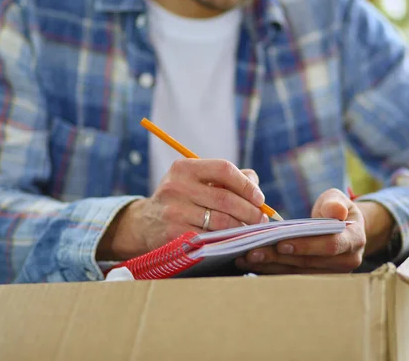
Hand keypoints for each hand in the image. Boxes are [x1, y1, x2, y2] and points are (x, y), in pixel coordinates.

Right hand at [97, 159, 266, 260]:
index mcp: (184, 168)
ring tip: (250, 230)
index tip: (259, 198)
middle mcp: (176, 187)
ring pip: (221, 222)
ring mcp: (173, 212)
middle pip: (225, 199)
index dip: (246, 185)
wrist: (146, 223)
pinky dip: (226, 241)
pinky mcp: (173, 235)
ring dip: (241, 228)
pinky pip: (210, 239)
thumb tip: (255, 186)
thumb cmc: (183, 199)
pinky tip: (232, 241)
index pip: (224, 169)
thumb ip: (228, 179)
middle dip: (250, 211)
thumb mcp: (197, 181)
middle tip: (262, 220)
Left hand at [235, 188, 391, 273]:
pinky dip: (270, 270)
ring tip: (245, 258)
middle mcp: (346, 262)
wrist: (343, 230)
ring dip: (269, 266)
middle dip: (278, 258)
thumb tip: (336, 211)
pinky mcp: (316, 281)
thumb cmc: (335, 210)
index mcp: (354, 240)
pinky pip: (291, 277)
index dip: (306, 245)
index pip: (330, 245)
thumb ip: (334, 203)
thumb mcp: (337, 200)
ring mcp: (331, 275)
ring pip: (297, 273)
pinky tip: (250, 263)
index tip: (281, 243)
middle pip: (308, 263)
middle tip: (252, 251)